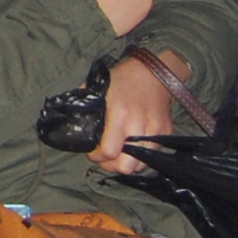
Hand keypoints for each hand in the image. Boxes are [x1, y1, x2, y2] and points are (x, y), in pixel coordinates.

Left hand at [90, 52, 176, 174]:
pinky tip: (131, 146)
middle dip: (112, 166)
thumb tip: (73, 125)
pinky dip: (139, 155)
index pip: (109, 152)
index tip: (92, 152)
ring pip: (140, 166)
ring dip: (126, 162)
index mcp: (120, 114)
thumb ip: (85, 107)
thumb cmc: (122, 78)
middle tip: (106, 157)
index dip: (97, 157)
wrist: (153, 71)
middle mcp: (138, 125)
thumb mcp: (98, 88)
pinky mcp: (165, 132)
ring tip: (118, 152)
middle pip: (126, 166)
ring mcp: (154, 130)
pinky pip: (151, 155)